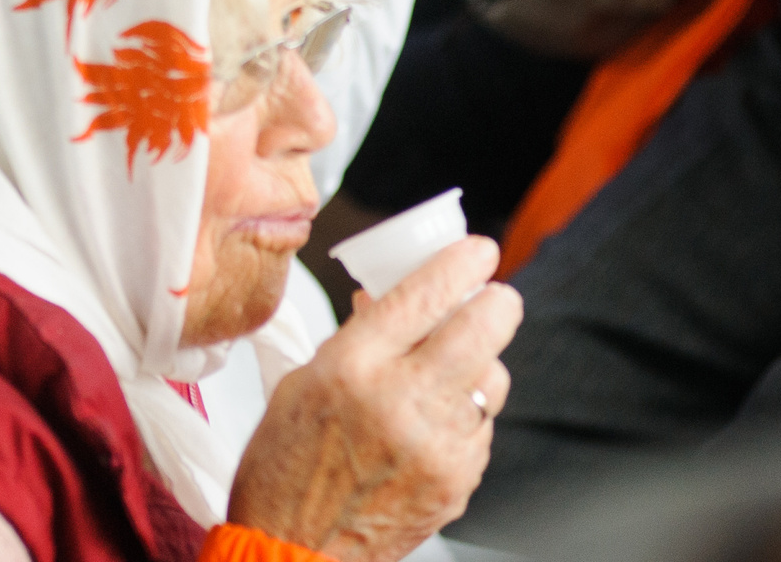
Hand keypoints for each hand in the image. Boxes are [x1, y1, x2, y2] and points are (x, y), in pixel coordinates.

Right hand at [230, 238, 521, 561]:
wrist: (293, 548)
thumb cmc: (284, 466)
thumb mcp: (302, 383)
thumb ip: (355, 339)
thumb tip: (390, 299)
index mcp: (352, 367)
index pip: (423, 296)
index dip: (461, 263)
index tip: (479, 248)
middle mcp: (400, 402)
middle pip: (481, 330)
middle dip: (496, 302)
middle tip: (495, 294)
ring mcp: (436, 446)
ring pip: (492, 379)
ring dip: (480, 362)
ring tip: (453, 367)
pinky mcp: (457, 481)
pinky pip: (481, 429)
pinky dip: (465, 415)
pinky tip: (433, 422)